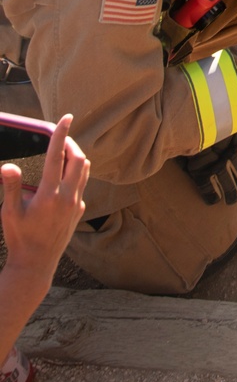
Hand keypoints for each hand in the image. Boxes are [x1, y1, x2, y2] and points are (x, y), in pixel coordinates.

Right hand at [1, 115, 88, 287]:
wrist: (36, 264)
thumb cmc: (20, 238)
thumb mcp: (9, 213)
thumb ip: (11, 187)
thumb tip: (8, 166)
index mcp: (50, 194)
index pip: (57, 156)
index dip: (61, 133)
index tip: (66, 117)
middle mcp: (67, 197)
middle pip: (78, 159)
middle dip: (71, 143)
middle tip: (60, 137)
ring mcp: (76, 204)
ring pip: (84, 171)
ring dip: (76, 158)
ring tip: (63, 153)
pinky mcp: (78, 211)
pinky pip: (82, 186)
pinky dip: (75, 175)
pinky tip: (62, 179)